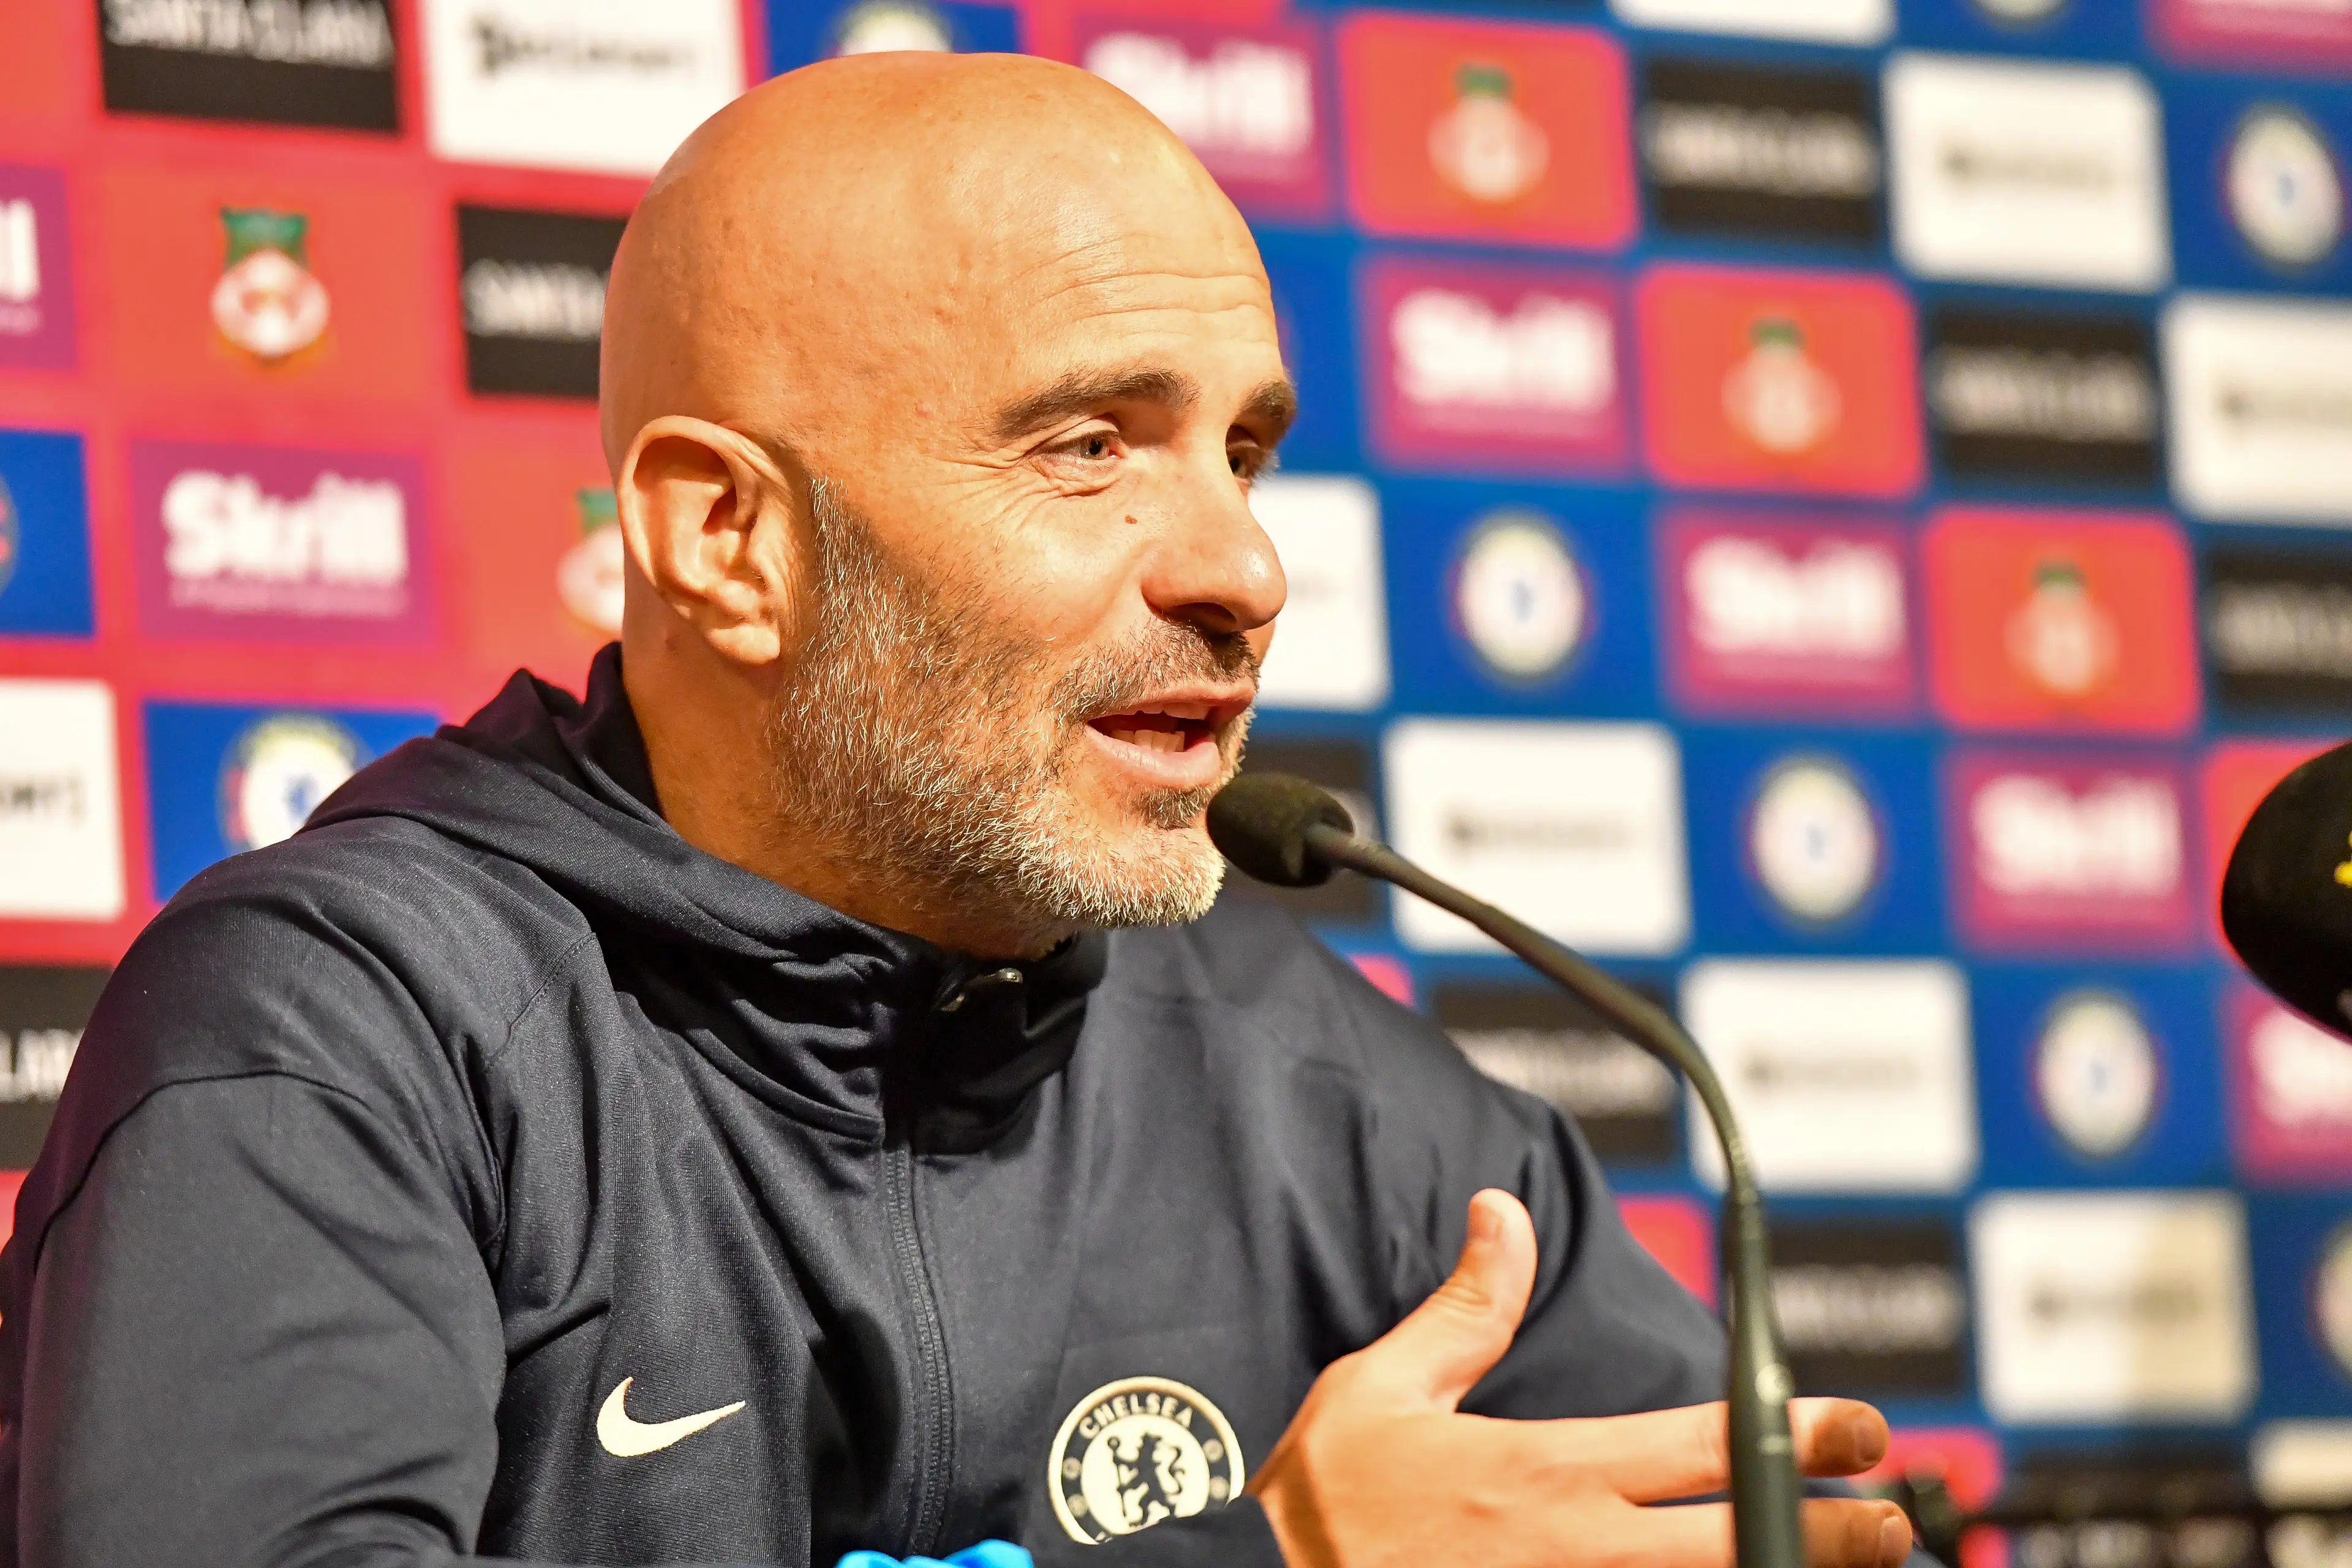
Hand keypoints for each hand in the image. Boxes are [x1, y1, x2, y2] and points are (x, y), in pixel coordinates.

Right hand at [1248, 1190, 1913, 1567]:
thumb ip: (1463, 1311)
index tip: (1864, 1428)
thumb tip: (1505, 1214)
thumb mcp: (1380, 1391)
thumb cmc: (1318, 1509)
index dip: (1799, 1432)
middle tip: (1897, 1523)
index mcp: (1547, 1473)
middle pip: (1744, 1540)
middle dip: (1834, 1532)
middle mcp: (1579, 1553)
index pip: (1704, 1444)